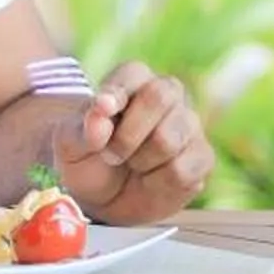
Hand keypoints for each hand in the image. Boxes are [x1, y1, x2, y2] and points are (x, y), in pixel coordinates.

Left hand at [49, 63, 214, 223]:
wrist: (104, 200)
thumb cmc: (87, 161)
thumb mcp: (70, 145)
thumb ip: (83, 126)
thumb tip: (102, 108)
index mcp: (135, 80)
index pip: (135, 73)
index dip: (116, 94)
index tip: (102, 114)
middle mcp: (169, 95)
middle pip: (159, 96)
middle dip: (126, 135)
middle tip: (110, 154)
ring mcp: (190, 126)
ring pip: (169, 139)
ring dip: (140, 162)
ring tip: (132, 165)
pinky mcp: (203, 158)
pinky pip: (182, 170)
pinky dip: (157, 183)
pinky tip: (151, 180)